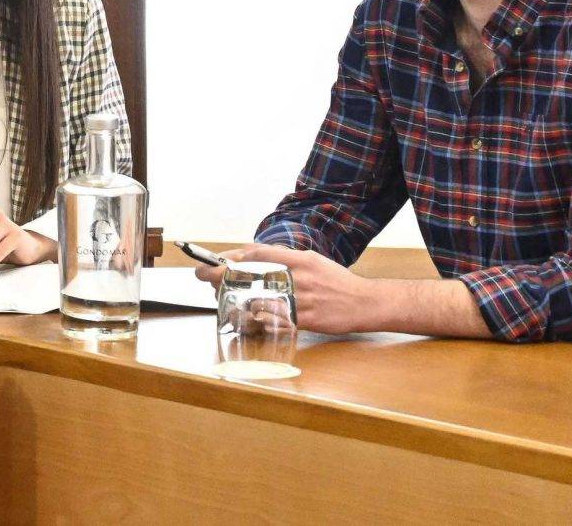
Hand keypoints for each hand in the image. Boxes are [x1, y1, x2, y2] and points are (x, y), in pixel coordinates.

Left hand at [198, 243, 377, 334]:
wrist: (366, 302)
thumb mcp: (312, 260)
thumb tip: (253, 254)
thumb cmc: (337, 282)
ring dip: (236, 298)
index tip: (217, 260)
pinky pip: (275, 318)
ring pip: (259, 297)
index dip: (233, 256)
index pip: (258, 253)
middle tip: (205, 277)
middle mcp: (299, 277)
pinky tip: (247, 315)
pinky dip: (258, 317)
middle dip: (223, 275)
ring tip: (221, 297)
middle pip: (253, 274)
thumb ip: (284, 257)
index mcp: (300, 260)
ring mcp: (302, 299)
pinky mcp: (307, 319)